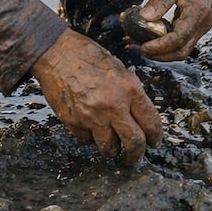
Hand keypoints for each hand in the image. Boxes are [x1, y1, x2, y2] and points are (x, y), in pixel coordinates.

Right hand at [31, 29, 161, 163]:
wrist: (56, 53)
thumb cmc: (87, 56)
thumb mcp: (119, 69)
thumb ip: (131, 93)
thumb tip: (140, 115)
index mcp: (129, 89)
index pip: (151, 123)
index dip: (155, 136)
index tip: (154, 141)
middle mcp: (113, 106)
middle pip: (133, 143)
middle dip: (137, 154)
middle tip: (135, 157)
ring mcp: (91, 116)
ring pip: (109, 148)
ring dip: (112, 149)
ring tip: (112, 144)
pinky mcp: (73, 122)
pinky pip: (86, 140)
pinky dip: (90, 137)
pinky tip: (90, 126)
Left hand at [138, 0, 211, 60]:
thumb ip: (160, 0)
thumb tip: (144, 17)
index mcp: (198, 13)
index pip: (178, 38)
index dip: (159, 46)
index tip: (143, 46)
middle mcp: (202, 24)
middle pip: (180, 51)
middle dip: (158, 54)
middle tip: (137, 48)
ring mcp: (201, 27)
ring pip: (181, 48)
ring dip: (161, 51)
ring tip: (139, 44)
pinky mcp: (197, 25)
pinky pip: (182, 40)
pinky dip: (166, 43)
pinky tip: (151, 37)